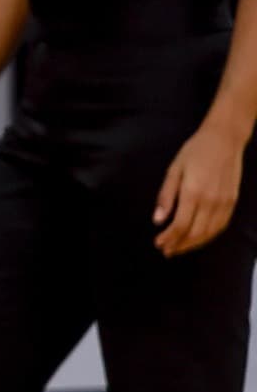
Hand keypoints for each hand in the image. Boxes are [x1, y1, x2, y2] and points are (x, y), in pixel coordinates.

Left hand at [155, 123, 244, 257]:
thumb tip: (158, 220)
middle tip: (167, 251)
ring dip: (194, 244)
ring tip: (179, 248)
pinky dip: (209, 236)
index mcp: (193, 193)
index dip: (169, 238)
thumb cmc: (195, 152)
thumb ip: (166, 196)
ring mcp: (224, 204)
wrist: (224, 141)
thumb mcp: (174, 170)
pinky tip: (199, 238)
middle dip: (180, 245)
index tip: (159, 244)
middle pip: (195, 233)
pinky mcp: (233, 203)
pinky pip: (221, 226)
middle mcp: (211, 202)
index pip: (180, 225)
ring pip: (209, 233)